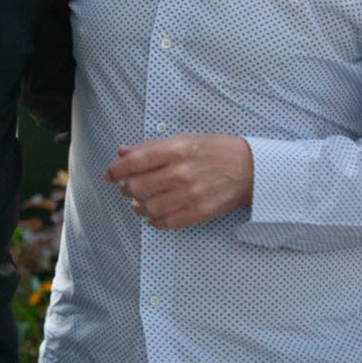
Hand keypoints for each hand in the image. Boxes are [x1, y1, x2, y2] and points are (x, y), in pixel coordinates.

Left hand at [103, 133, 253, 228]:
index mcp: (176, 150)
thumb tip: (123, 152)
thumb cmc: (217, 150)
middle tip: (126, 188)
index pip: (134, 162)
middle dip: (125, 189)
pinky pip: (166, 223)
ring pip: (148, 208)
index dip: (116, 170)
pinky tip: (154, 215)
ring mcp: (190, 194)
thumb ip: (152, 146)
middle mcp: (181, 172)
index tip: (109, 174)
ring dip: (138, 207)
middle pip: (136, 187)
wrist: (252, 169)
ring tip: (139, 203)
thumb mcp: (185, 139)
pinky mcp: (199, 212)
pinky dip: (154, 221)